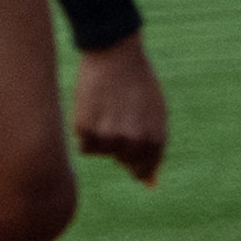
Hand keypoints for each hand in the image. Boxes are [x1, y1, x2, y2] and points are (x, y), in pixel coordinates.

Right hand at [72, 32, 171, 183]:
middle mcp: (133, 142)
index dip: (135, 160)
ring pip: (101, 152)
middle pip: (121, 160)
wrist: (115, 54)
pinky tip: (92, 110)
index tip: (128, 150)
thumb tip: (149, 185)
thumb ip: (151, 148)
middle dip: (118, 144)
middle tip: (118, 116)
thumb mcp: (154, 115)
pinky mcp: (86, 129)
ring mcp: (109, 137)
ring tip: (105, 110)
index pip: (144, 168)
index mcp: (155, 140)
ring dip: (100, 137)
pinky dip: (85, 132)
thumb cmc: (138, 83)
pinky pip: (84, 145)